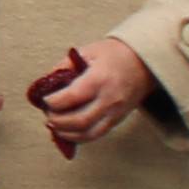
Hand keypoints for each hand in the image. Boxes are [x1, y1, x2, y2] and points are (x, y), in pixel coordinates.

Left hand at [34, 38, 160, 155]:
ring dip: (66, 133)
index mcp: (99, 79)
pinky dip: (79, 136)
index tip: (44, 99)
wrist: (143, 63)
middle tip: (48, 114)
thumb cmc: (114, 55)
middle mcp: (109, 99)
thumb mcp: (87, 51)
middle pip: (78, 121)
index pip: (71, 97)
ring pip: (88, 133)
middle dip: (57, 121)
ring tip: (54, 126)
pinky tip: (68, 131)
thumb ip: (64, 66)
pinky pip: (97, 134)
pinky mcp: (118, 120)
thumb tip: (46, 82)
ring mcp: (115, 112)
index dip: (53, 102)